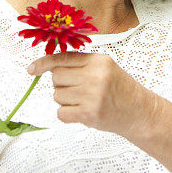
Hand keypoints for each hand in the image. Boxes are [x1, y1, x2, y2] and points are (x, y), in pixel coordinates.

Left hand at [29, 52, 154, 135]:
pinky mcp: (89, 114)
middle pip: (56, 77)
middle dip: (62, 84)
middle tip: (77, 89)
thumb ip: (81, 64)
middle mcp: (94, 76)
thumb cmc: (121, 89)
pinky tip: (82, 112)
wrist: (139, 112)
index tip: (32, 69)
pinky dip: (67, 114)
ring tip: (84, 101)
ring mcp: (92, 95)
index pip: (63, 58)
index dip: (44, 63)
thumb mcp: (105, 68)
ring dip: (66, 100)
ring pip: (57, 95)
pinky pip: (61, 112)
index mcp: (98, 61)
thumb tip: (50, 65)